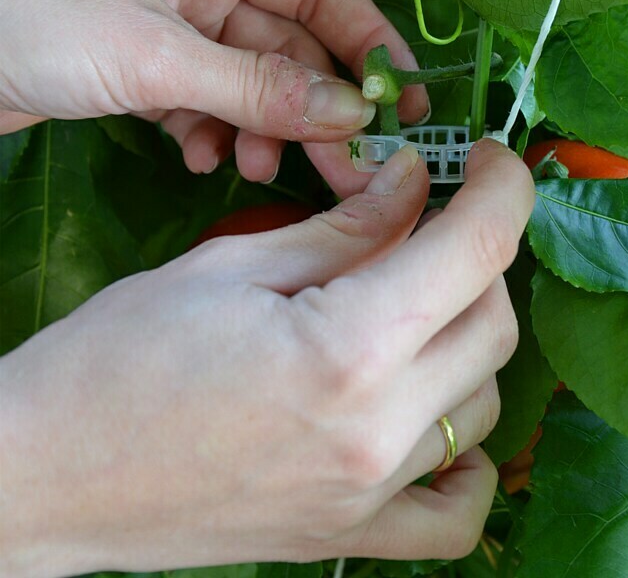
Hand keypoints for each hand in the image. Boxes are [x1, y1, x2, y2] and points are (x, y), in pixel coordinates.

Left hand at [0, 0, 427, 195]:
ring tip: (253, 171)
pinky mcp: (151, 78)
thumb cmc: (38, 22)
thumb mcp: (158, 55)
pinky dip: (214, 136)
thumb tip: (348, 112)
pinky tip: (200, 158)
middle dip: (315, 111)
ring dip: (260, 132)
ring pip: (250, 90)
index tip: (400, 99)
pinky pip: (208, 108)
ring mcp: (178, 37)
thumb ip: (256, 87)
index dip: (366, 42)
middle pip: (287, 53)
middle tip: (349, 168)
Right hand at [0, 141, 533, 577]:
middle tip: (432, 228)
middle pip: (492, 323)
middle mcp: (377, 431)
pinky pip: (455, 514)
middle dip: (477, 257)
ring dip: (465, 335)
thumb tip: (412, 184)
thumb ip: (343, 226)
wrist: (52, 472)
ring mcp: (369, 496)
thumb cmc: (120, 355)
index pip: (476, 249)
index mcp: (345, 348)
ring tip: (414, 308)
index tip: (491, 162)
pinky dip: (466, 460)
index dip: (503, 188)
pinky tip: (436, 418)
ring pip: (484, 399)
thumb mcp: (231, 264)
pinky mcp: (349, 537)